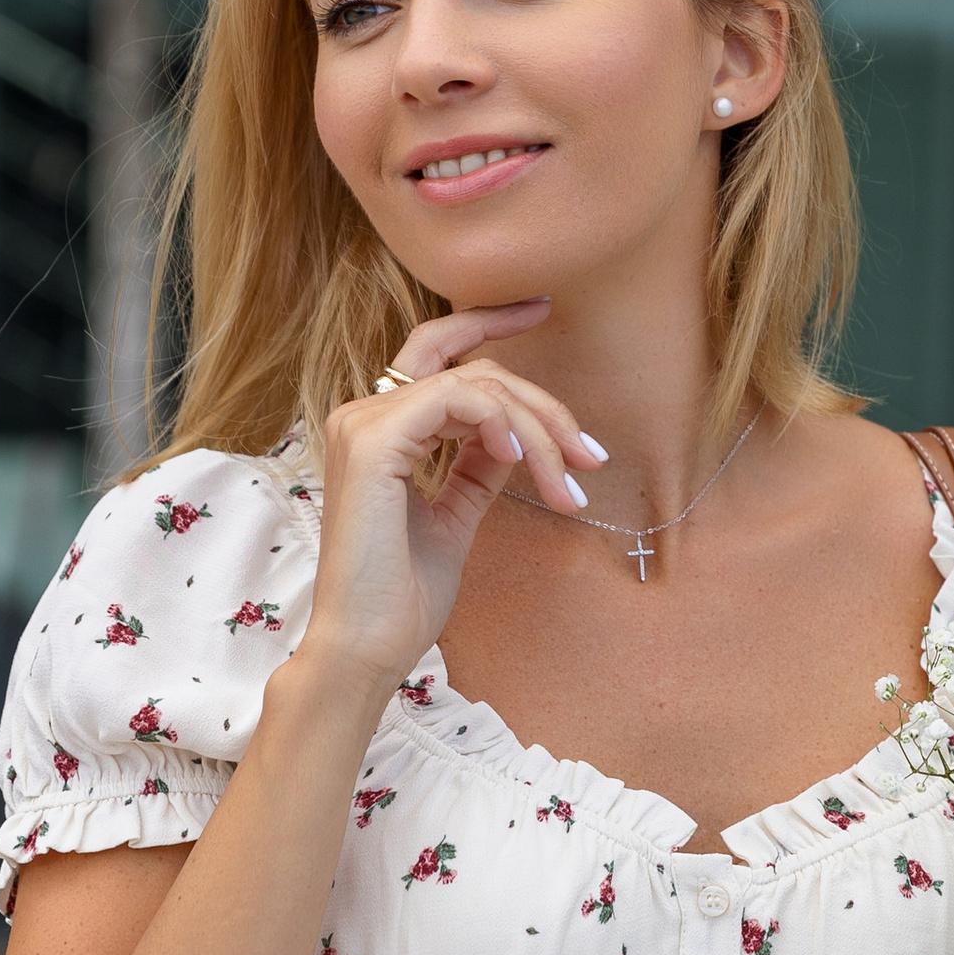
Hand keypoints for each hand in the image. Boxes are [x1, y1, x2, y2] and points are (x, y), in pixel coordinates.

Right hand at [282, 300, 602, 697]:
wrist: (369, 646)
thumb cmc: (404, 594)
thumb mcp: (457, 514)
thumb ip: (478, 466)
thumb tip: (517, 434)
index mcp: (380, 429)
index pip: (438, 352)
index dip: (489, 320)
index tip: (543, 308)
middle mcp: (364, 414)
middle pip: (472, 367)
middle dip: (544, 404)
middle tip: (590, 454)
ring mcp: (363, 423)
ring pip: (477, 385)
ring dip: (539, 429)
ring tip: (568, 482)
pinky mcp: (373, 440)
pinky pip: (457, 399)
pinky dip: (502, 423)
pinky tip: (523, 461)